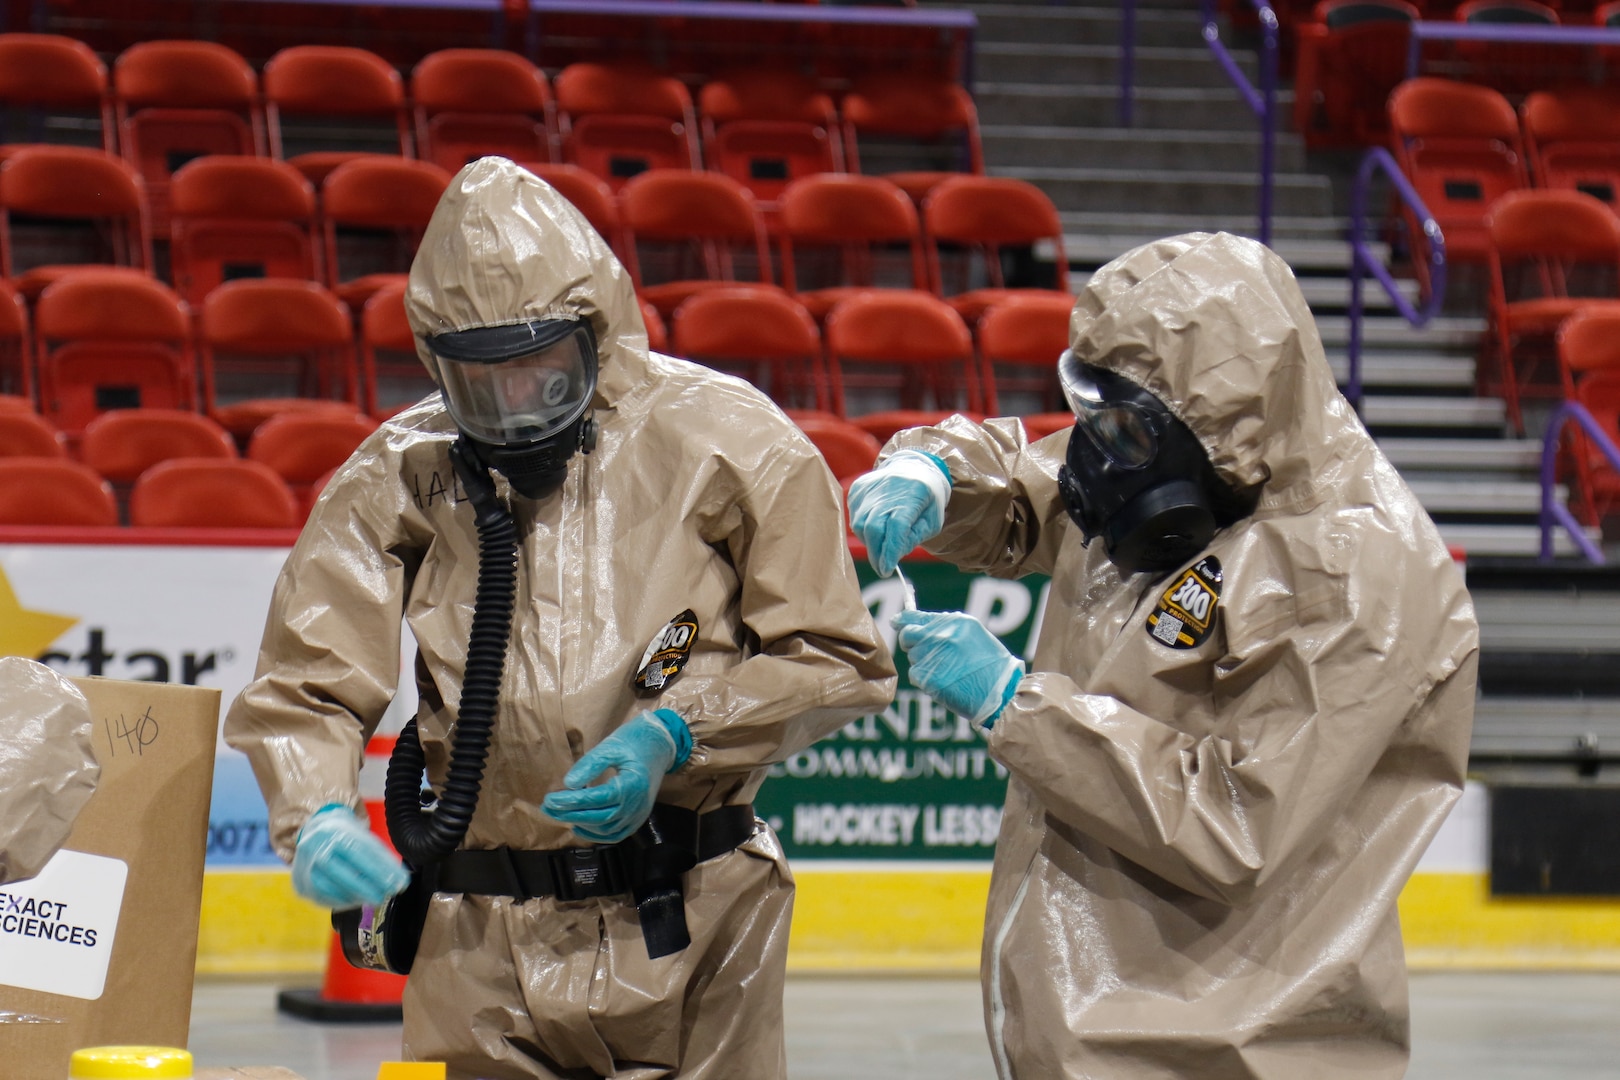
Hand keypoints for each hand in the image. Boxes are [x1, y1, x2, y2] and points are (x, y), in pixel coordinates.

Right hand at [291, 804, 409, 909]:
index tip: (399, 882)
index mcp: (333, 833)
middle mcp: (315, 849)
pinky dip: (342, 901)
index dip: (381, 870)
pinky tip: (356, 900)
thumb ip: (380, 856)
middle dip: (368, 887)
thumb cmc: (344, 835)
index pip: (360, 853)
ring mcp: (305, 867)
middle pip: (342, 873)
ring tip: (374, 897)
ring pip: (330, 889)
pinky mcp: (301, 884)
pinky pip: (322, 898)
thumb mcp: (362, 836)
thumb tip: (400, 880)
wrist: (313, 831)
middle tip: (387, 894)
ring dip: (356, 896)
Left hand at [542, 709, 692, 842]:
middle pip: (599, 817)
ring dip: (580, 824)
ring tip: (558, 814)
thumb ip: (590, 764)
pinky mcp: (637, 819)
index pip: (597, 798)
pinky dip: (596, 835)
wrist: (660, 746)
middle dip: (570, 814)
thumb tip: (569, 784)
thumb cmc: (633, 742)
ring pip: (605, 828)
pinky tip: (578, 827)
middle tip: (547, 808)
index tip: (550, 799)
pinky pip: (615, 835)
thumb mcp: (611, 746)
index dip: (572, 801)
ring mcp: (639, 815)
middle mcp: (637, 804)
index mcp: (633, 784)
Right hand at [847, 450, 951, 576]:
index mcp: (912, 495)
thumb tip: (892, 556)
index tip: (886, 569)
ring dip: (870, 540)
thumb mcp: (931, 521)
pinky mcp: (857, 489)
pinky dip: (863, 528)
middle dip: (877, 552)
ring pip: (860, 525)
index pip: (896, 527)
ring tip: (882, 542)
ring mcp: (869, 488)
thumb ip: (913, 538)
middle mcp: (887, 489)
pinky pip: (854, 516)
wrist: (914, 467)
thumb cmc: (927, 499)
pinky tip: (875, 525)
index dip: (890, 550)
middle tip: (882, 567)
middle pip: (873, 528)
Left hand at [895, 610, 1023, 727]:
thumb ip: (948, 627)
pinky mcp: (927, 677)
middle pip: (908, 635)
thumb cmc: (991, 665)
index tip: (896, 621)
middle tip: (926, 652)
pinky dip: (925, 678)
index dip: (903, 620)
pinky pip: (916, 674)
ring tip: (949, 669)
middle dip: (912, 642)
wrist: (1001, 692)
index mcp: (953, 622)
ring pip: (913, 656)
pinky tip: (945, 680)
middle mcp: (940, 635)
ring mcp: (932, 656)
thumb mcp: (974, 635)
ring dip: (924, 662)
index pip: (916, 616)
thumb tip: (921, 624)